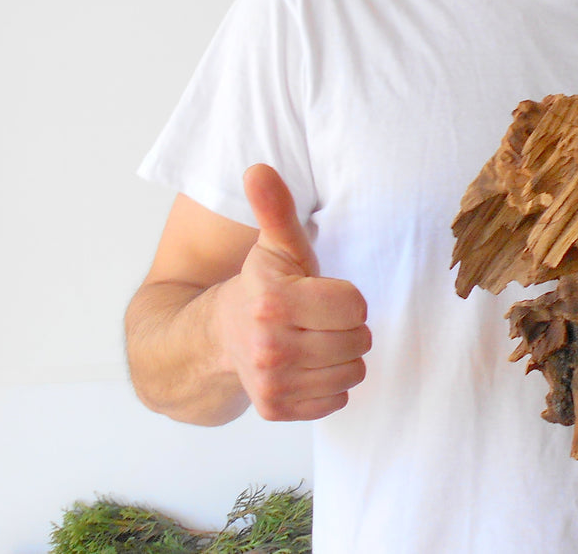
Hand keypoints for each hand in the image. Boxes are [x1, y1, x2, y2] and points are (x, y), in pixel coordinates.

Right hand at [214, 163, 370, 420]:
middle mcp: (269, 347)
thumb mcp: (275, 244)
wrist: (218, 337)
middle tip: (318, 318)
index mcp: (274, 301)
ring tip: (313, 340)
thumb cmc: (263, 285)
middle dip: (346, 327)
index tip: (321, 293)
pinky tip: (306, 366)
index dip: (346, 297)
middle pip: (358, 340)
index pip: (355, 305)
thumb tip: (258, 169)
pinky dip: (329, 385)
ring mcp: (271, 382)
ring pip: (352, 372)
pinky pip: (337, 400)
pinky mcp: (276, 409)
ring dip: (341, 356)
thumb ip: (275, 207)